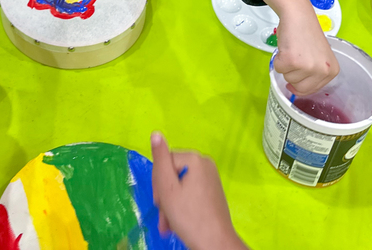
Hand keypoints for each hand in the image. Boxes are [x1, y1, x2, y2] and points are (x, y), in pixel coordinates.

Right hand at [150, 133, 244, 249]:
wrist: (215, 244)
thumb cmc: (188, 216)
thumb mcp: (167, 187)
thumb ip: (160, 159)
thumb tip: (156, 133)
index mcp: (195, 158)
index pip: (164, 162)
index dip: (157, 183)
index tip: (158, 202)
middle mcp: (205, 163)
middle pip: (172, 173)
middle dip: (164, 196)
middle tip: (163, 214)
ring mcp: (211, 178)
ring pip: (179, 185)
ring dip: (170, 204)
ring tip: (167, 224)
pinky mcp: (213, 191)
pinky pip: (190, 192)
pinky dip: (181, 205)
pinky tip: (177, 222)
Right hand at [274, 0, 338, 95]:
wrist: (299, 15)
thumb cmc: (307, 34)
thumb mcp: (319, 57)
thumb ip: (314, 74)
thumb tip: (296, 90)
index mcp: (332, 71)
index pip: (311, 90)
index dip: (300, 82)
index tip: (298, 70)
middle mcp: (323, 71)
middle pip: (299, 88)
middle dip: (292, 75)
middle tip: (295, 58)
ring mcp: (308, 66)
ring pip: (287, 78)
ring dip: (285, 65)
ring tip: (292, 49)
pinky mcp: (292, 60)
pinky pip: (278, 69)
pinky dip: (277, 59)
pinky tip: (286, 47)